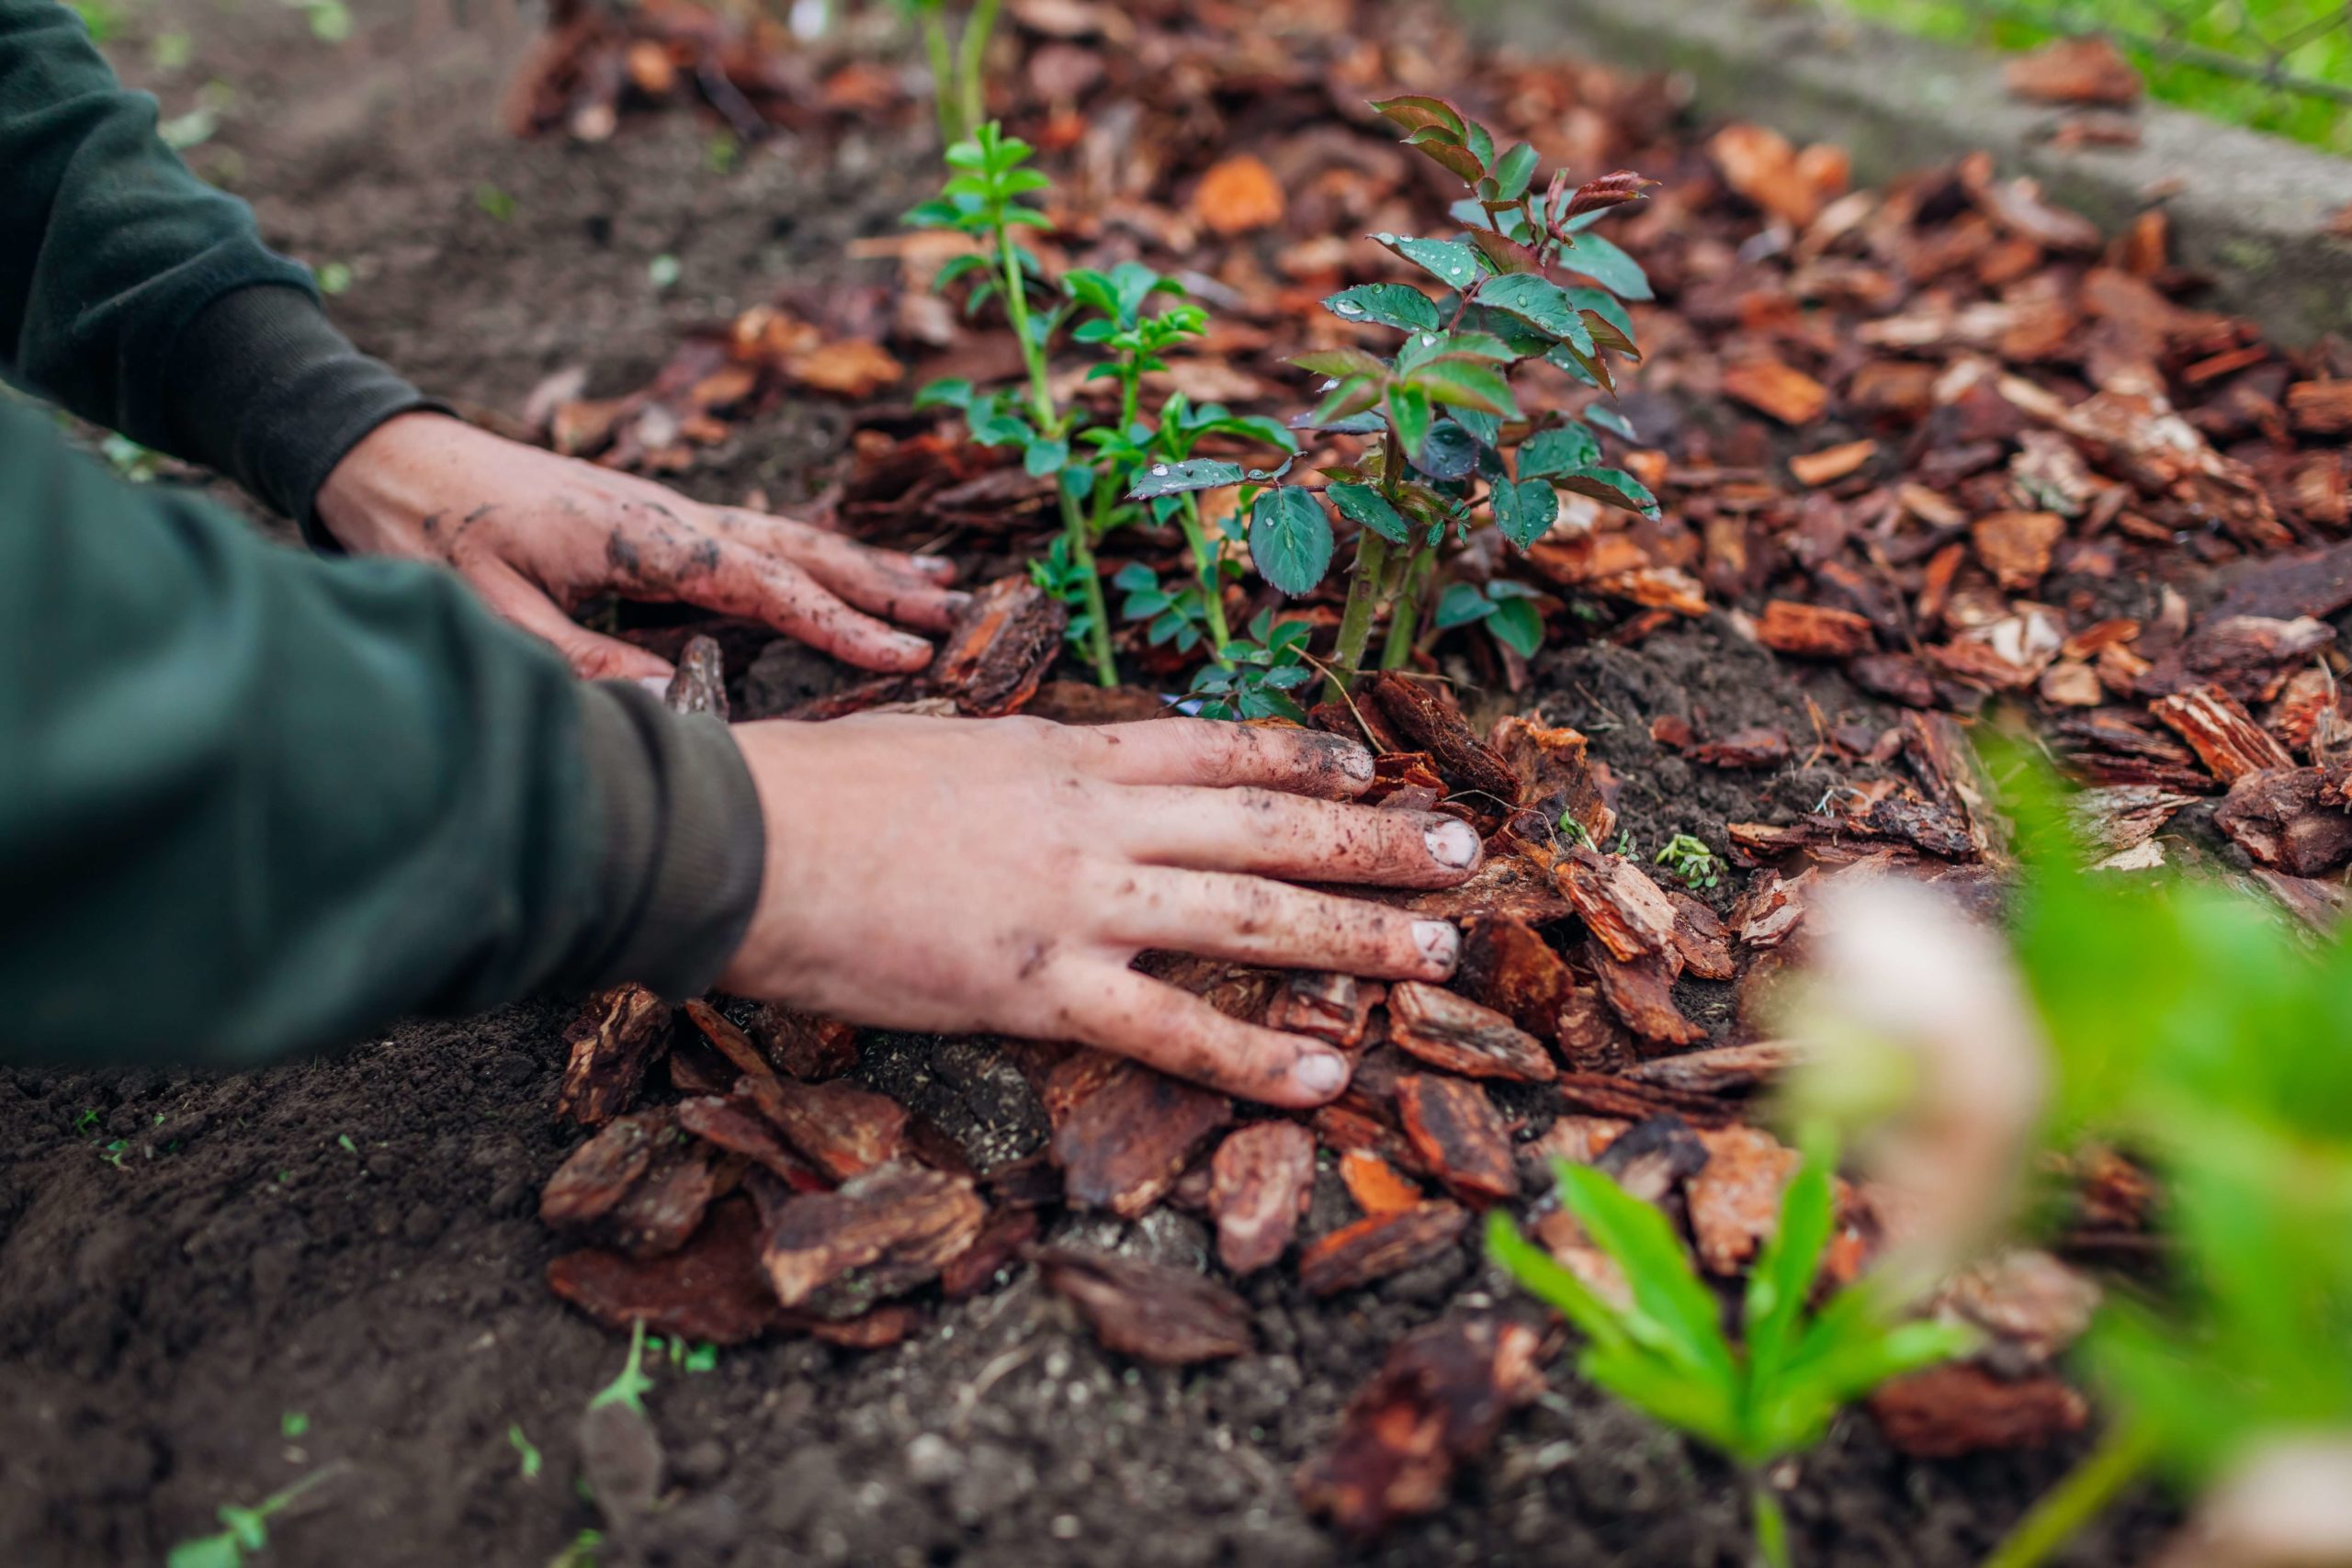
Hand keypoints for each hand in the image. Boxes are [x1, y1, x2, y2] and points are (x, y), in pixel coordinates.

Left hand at [315, 412, 966, 678]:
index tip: (907, 654)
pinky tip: (845, 570)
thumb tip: (674, 702)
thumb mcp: (495, 612)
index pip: (765, 586)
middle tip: (961, 610)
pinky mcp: (660, 524)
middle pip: (801, 552)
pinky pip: (760, 541)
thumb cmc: (436, 533)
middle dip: (884, 586)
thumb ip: (583, 659)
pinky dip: (816, 557)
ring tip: (938, 583)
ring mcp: (673, 516)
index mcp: (646, 538)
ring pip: (790, 541)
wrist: (393, 461)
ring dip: (865, 567)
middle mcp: (675, 518)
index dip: (840, 624)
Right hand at [718, 715, 1484, 1106]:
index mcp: (1065, 754)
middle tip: (1465, 850)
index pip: (1215, 747)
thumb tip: (1057, 766)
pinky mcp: (1040, 988)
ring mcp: (1079, 903)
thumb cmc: (816, 788)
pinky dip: (1259, 1055)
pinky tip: (1333, 1071)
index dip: (1303, 752)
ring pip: (1251, 914)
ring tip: (1443, 948)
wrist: (743, 837)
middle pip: (1267, 822)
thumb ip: (1016, 763)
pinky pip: (1173, 1027)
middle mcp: (1096, 820)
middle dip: (1376, 836)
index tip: (1368, 759)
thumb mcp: (937, 742)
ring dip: (1359, 931)